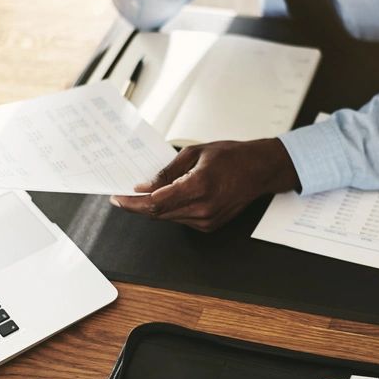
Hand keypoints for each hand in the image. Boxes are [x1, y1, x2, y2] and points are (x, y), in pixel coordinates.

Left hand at [111, 139, 300, 231]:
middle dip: (138, 206)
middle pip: (158, 214)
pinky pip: (181, 220)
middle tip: (123, 196)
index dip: (132, 203)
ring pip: (168, 219)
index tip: (118, 198)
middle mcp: (203, 208)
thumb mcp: (195, 153)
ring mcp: (207, 220)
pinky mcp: (210, 226)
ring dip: (153, 209)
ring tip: (145, 194)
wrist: (259, 170)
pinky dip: (170, 210)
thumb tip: (145, 186)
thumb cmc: (232, 157)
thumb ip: (167, 172)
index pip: (155, 203)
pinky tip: (168, 198)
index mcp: (199, 187)